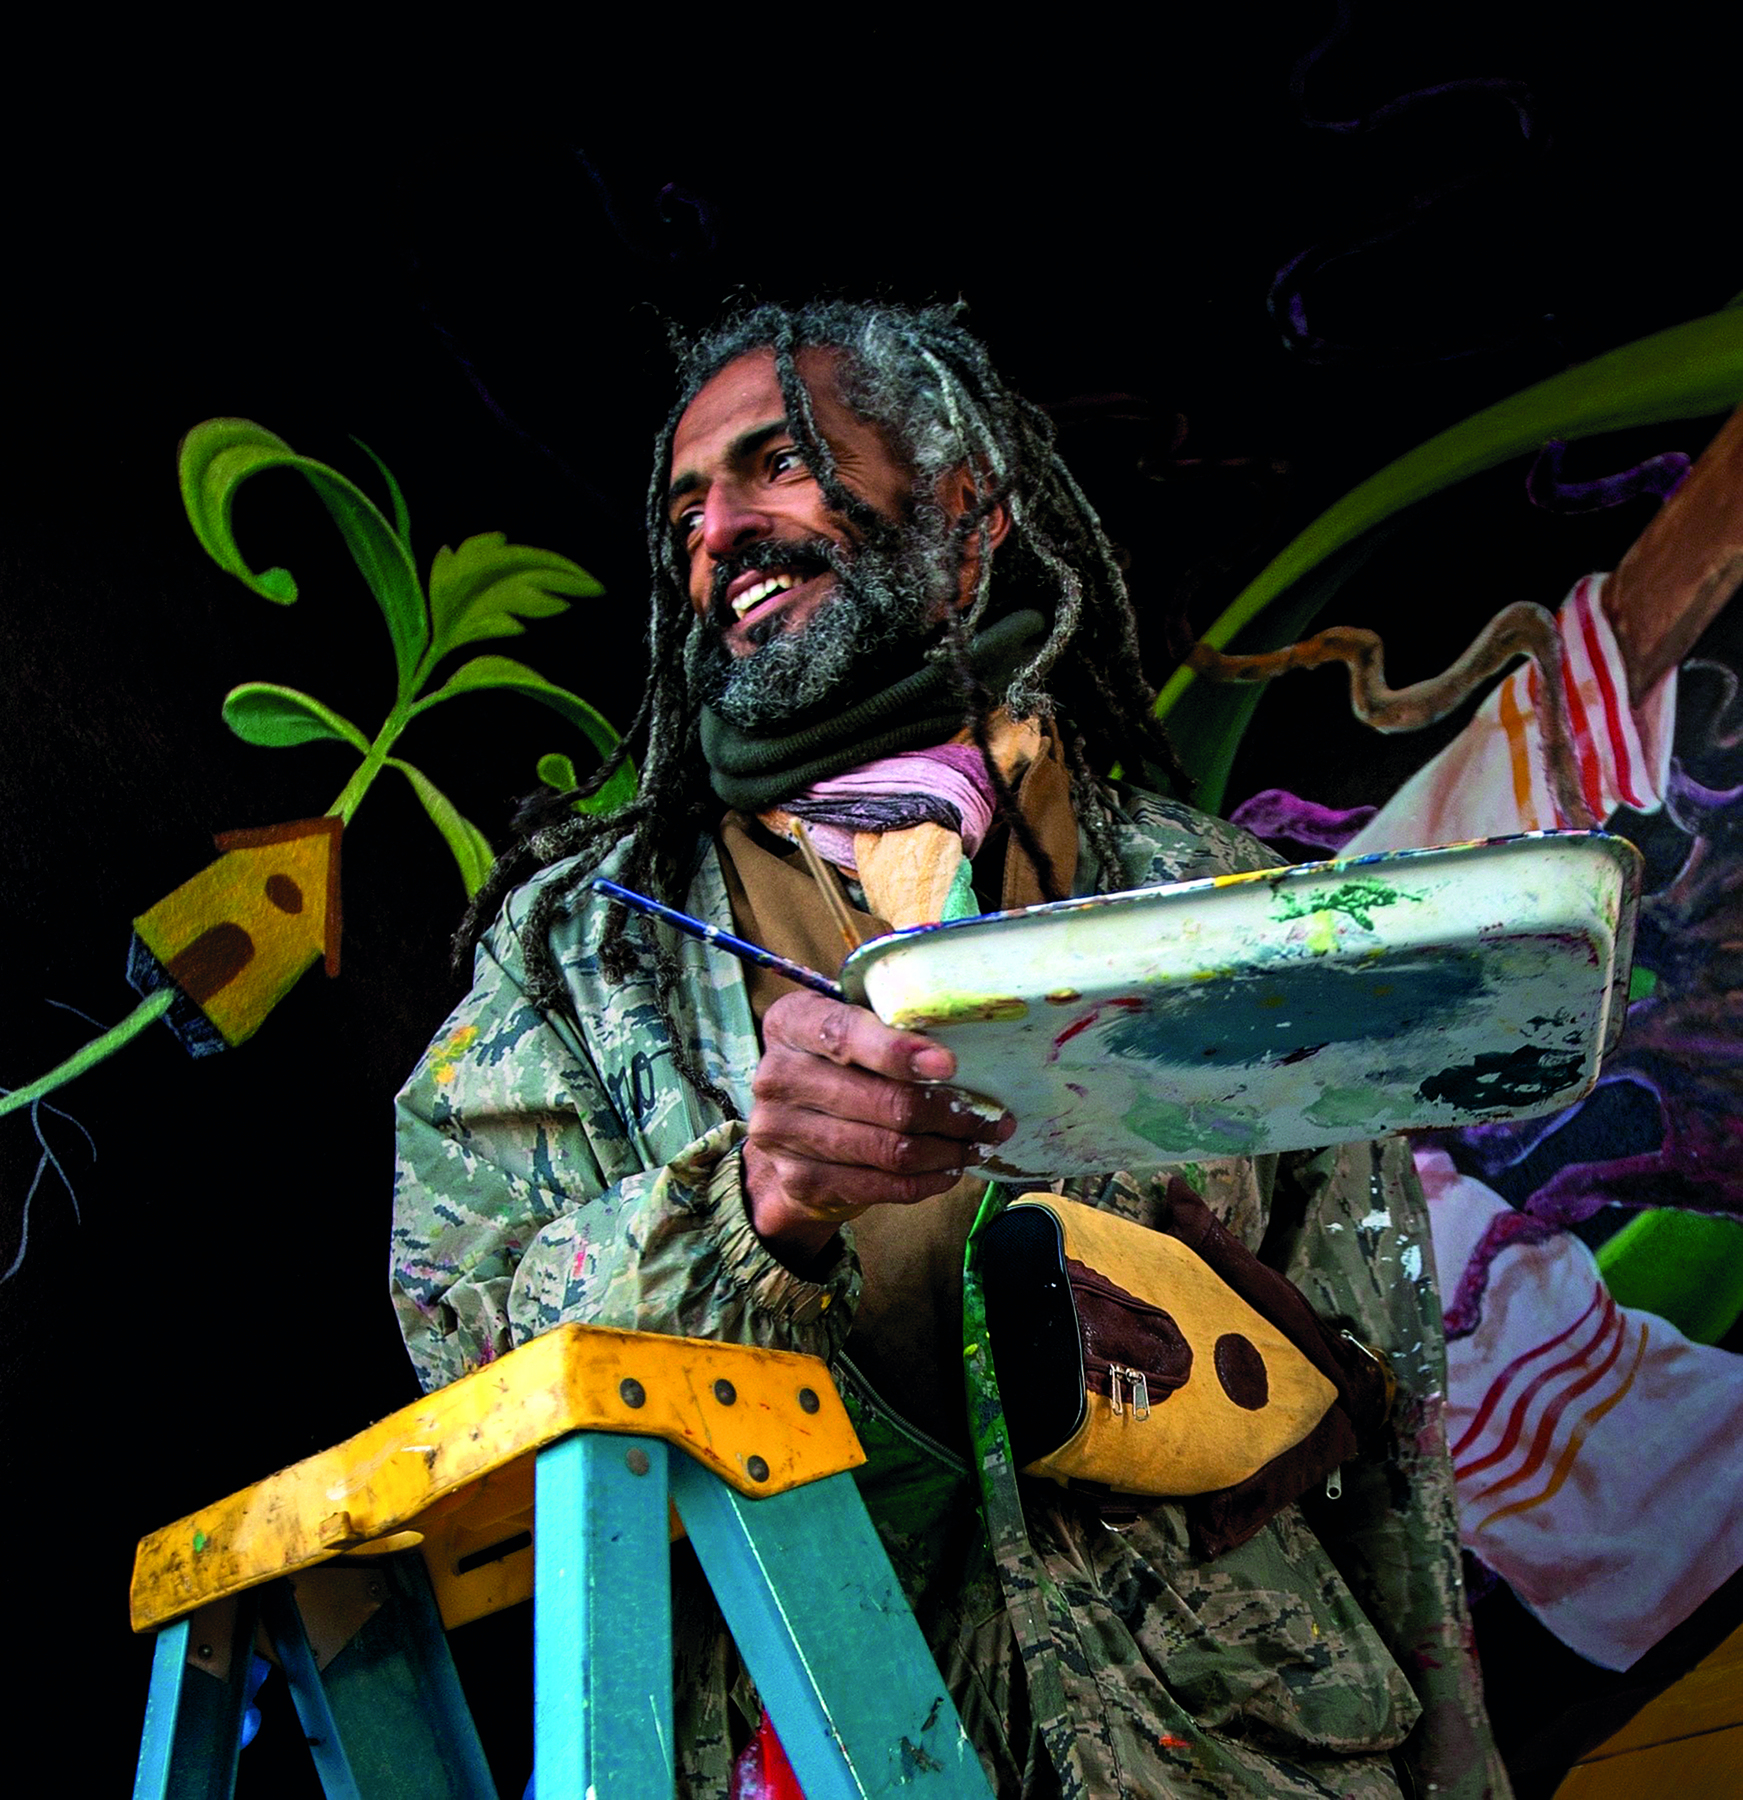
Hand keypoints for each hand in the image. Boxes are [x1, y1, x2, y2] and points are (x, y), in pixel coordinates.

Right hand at [743, 989, 1014, 1261]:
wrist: (789, 1126)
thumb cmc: (839, 1063)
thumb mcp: (852, 1026)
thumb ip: (893, 1026)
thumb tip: (965, 1051)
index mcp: (792, 1023)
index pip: (845, 1035)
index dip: (900, 1052)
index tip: (950, 1066)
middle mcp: (778, 1076)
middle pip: (883, 1102)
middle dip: (951, 1113)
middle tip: (991, 1118)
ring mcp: (783, 1133)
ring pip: (890, 1150)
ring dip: (948, 1151)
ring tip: (977, 1143)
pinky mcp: (801, 1180)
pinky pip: (881, 1186)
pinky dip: (926, 1181)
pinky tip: (949, 1170)